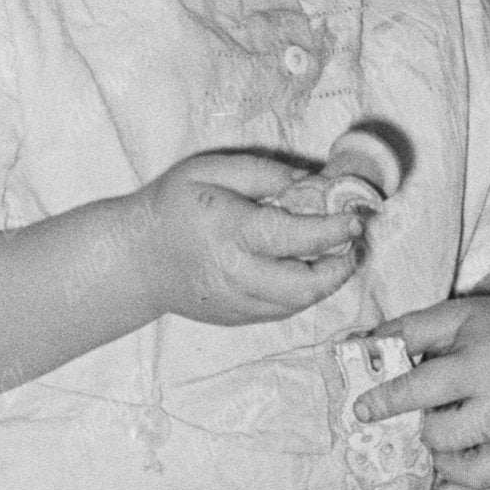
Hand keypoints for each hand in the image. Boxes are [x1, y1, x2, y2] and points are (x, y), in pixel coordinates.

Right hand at [133, 148, 374, 331]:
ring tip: (335, 258)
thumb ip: (261, 173)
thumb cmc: (172, 206)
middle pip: (304, 284)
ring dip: (326, 282)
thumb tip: (310, 182)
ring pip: (298, 303)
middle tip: (351, 245)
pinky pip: (283, 310)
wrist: (136, 259)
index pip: (292, 237)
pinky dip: (302, 292)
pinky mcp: (238, 318)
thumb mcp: (208, 170)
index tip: (353, 220)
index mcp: (229, 232)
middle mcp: (235, 273)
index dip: (331, 230)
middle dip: (339, 267)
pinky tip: (304, 271)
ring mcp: (237, 302)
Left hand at [344, 277, 489, 489]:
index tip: (361, 411)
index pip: (422, 390)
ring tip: (437, 439)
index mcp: (482, 365)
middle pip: (442, 436)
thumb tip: (359, 347)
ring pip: (470, 475)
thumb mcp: (454, 316)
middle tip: (423, 414)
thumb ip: (406, 331)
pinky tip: (439, 484)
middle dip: (421, 427)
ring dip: (441, 462)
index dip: (386, 401)